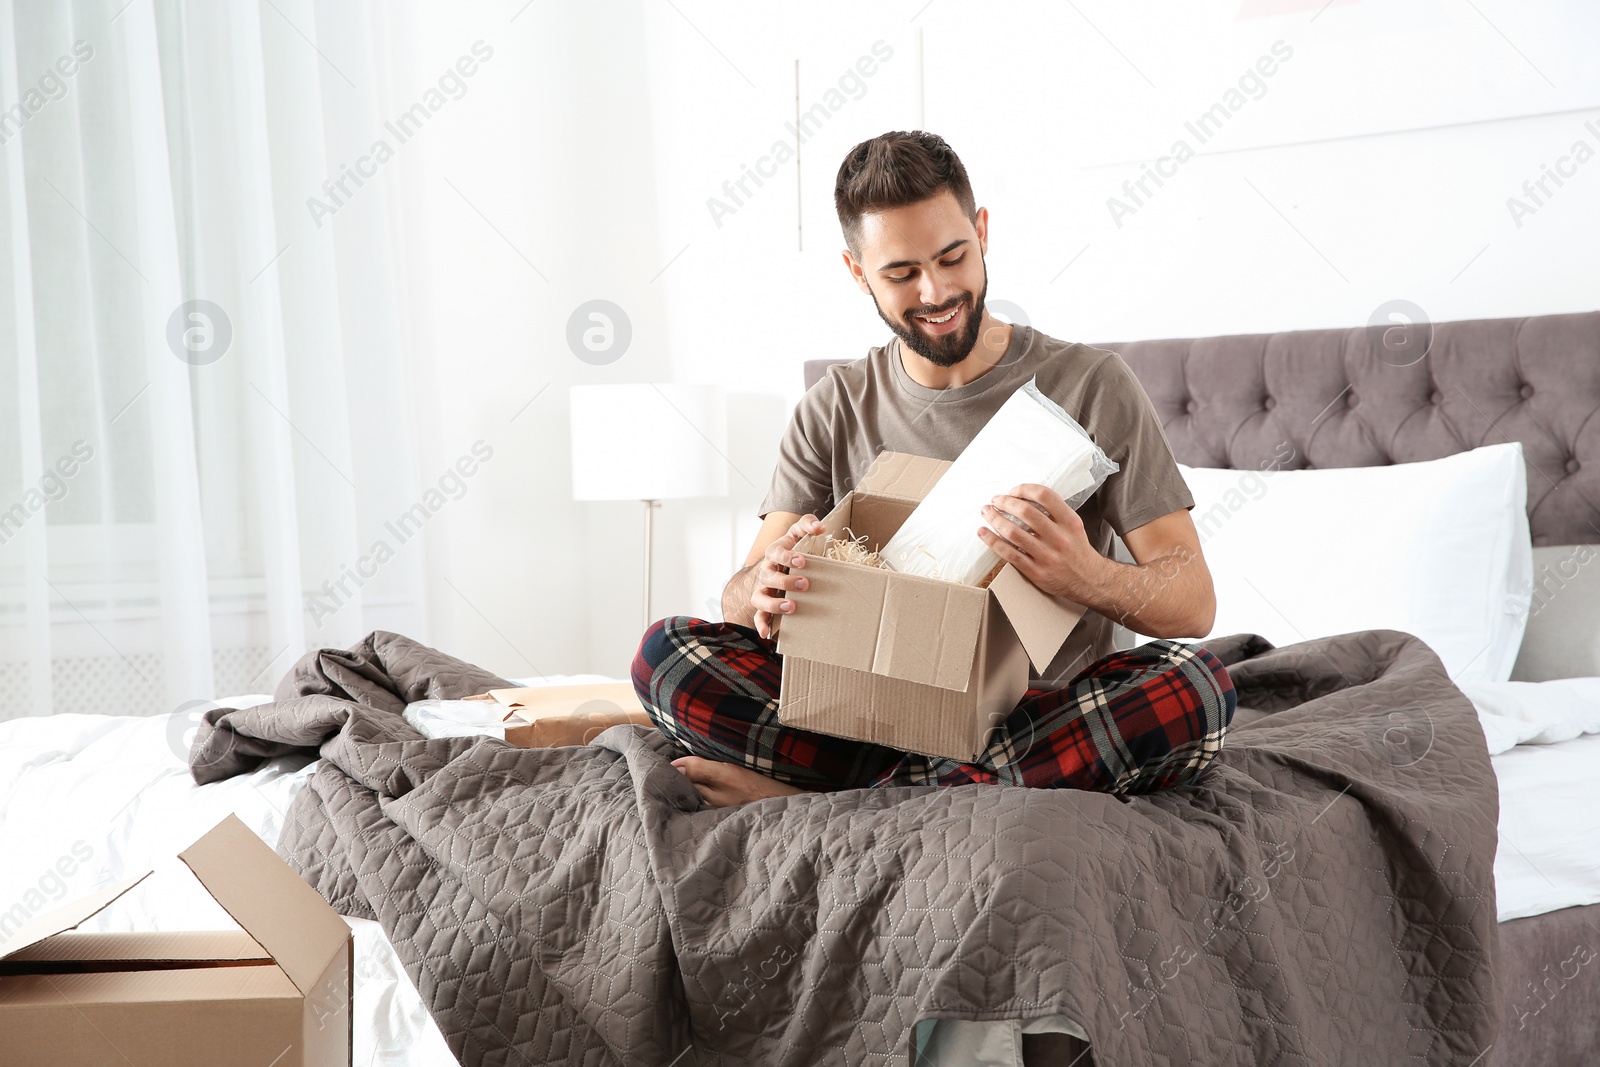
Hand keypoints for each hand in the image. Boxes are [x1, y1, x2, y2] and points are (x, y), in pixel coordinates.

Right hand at [751, 514, 824, 638]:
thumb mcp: (798, 532)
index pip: (775, 552)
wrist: (778, 565)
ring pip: (760, 598)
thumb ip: (808, 524)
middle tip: (805, 583)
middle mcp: (766, 571)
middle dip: (785, 580)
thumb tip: (820, 527)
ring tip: (792, 607)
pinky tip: (767, 634)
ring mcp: (764, 589)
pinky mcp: (765, 606)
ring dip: (774, 604)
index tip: (802, 560)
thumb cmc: (793, 548)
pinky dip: (761, 625)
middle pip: (768, 576)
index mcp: (774, 553)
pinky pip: (759, 616)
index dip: (786, 556)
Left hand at [977, 483, 1106, 599]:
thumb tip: (1023, 497)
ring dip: (995, 519)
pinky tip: (983, 533)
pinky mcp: (1036, 571)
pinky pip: (1009, 554)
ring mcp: (1047, 556)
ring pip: (1013, 532)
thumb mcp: (1073, 526)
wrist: (1088, 580)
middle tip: (995, 500)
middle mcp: (1059, 538)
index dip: (1025, 489)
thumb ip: (1054, 512)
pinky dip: (992, 541)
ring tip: (987, 513)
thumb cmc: (1076, 550)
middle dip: (1005, 502)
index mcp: (1069, 522)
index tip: (1013, 491)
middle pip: (1025, 512)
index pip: (1045, 496)